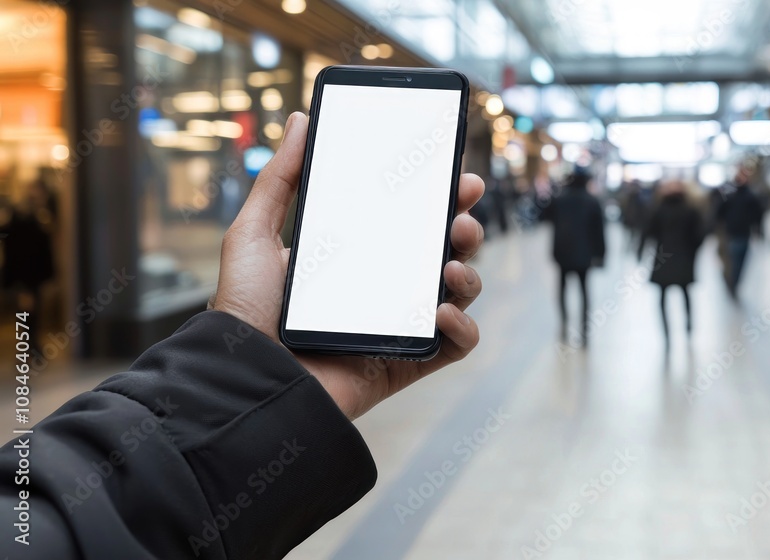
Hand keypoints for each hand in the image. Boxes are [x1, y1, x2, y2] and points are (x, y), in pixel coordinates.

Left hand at [211, 112, 484, 419]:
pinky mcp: (406, 364)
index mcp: (358, 256)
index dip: (441, 198)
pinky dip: (463, 328)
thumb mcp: (252, 233)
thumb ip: (279, 178)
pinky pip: (455, 346)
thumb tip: (301, 121)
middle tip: (462, 216)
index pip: (411, 221)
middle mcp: (384, 288)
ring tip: (451, 264)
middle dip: (466, 229)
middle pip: (444, 252)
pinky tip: (443, 312)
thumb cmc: (244, 310)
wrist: (247, 377)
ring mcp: (398, 326)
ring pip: (458, 293)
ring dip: (470, 272)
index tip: (457, 177)